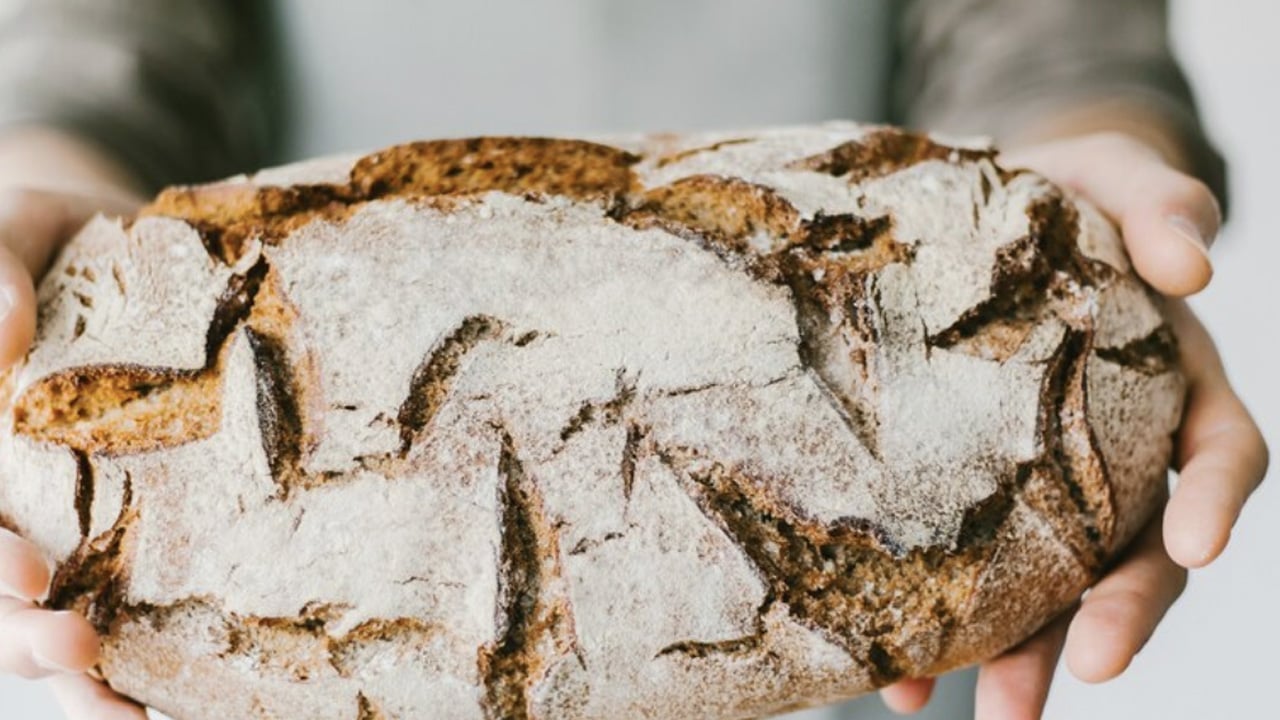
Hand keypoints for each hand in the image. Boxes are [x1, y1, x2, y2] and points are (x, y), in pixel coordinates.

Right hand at [0, 129, 145, 717]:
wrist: (114, 245)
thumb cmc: (38, 239)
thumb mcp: (3, 230)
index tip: (26, 572)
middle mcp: (1, 502)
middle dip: (20, 635)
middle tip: (75, 644)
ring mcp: (58, 524)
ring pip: (40, 622)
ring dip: (73, 674)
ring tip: (126, 710)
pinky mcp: (132, 529)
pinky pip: (129, 603)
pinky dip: (143, 662)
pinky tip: (169, 699)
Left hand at [879, 133, 1268, 717]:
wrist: (969, 213)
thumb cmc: (1059, 193)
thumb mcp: (1111, 174)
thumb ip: (1162, 198)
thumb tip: (1196, 265)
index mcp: (1172, 385)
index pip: (1220, 453)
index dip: (1217, 503)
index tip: (1195, 548)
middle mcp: (1120, 452)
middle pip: (1140, 550)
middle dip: (1122, 614)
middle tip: (1087, 669)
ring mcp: (1047, 485)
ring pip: (1055, 585)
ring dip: (1032, 654)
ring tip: (998, 712)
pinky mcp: (973, 499)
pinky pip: (966, 573)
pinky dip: (941, 627)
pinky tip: (898, 674)